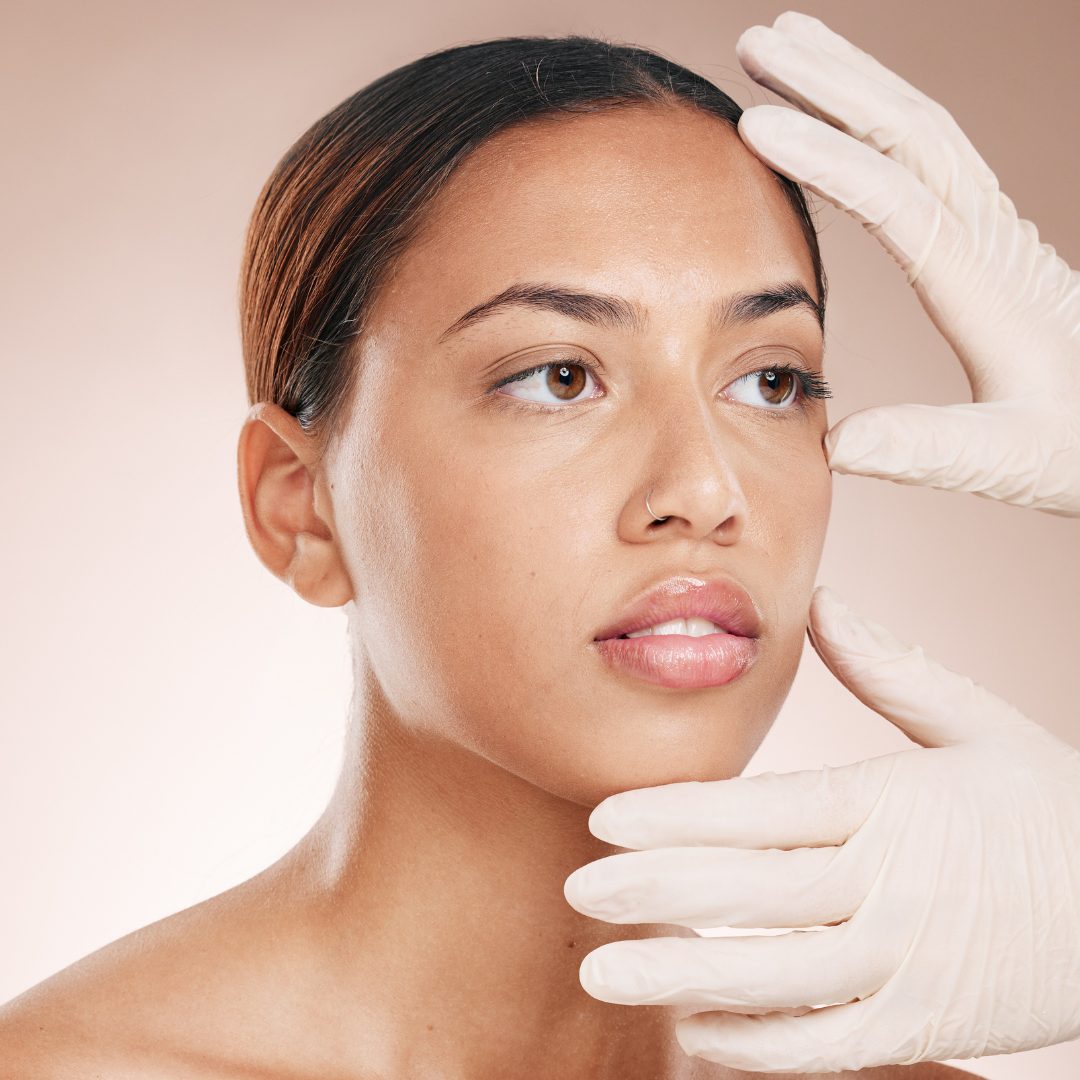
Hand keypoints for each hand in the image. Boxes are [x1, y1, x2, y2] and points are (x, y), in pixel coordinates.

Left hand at [564, 588, 1079, 1072]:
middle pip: (753, 891)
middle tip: (578, 891)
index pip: (764, 811)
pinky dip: (756, 1040)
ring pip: (775, 975)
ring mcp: (905, 964)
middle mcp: (889, 886)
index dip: (680, 817)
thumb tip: (823, 601)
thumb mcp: (981, 725)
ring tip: (601, 970)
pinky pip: (824, 1040)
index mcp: (891, 805)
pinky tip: (693, 1026)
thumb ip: (894, 668)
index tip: (606, 818)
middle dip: (656, 891)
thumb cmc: (1050, 808)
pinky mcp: (922, 1023)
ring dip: (682, 975)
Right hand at [735, 13, 1079, 516]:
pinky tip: (844, 111)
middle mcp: (993, 238)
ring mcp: (993, 228)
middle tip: (757, 45)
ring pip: (922, 128)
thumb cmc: (1075, 443)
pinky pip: (930, 151)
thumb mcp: (1005, 457)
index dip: (826, 159)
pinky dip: (878, 114)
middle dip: (831, 81)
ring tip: (784, 46)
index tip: (756, 126)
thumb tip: (837, 442)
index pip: (900, 199)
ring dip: (852, 80)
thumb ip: (923, 448)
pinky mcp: (987, 234)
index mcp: (988, 286)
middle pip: (911, 133)